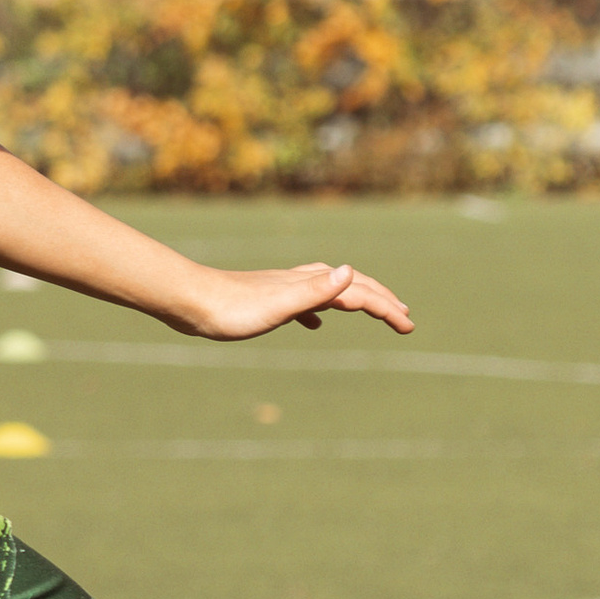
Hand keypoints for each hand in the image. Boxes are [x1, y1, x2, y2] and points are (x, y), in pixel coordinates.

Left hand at [181, 261, 413, 340]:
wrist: (190, 300)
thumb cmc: (231, 310)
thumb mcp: (278, 306)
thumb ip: (315, 291)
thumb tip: (351, 272)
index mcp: (309, 285)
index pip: (359, 294)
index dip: (386, 309)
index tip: (409, 327)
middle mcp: (301, 281)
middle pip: (351, 286)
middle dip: (380, 299)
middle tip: (405, 317)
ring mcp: (284, 289)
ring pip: (330, 290)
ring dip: (356, 300)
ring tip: (373, 312)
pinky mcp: (267, 300)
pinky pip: (304, 302)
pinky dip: (320, 310)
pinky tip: (315, 324)